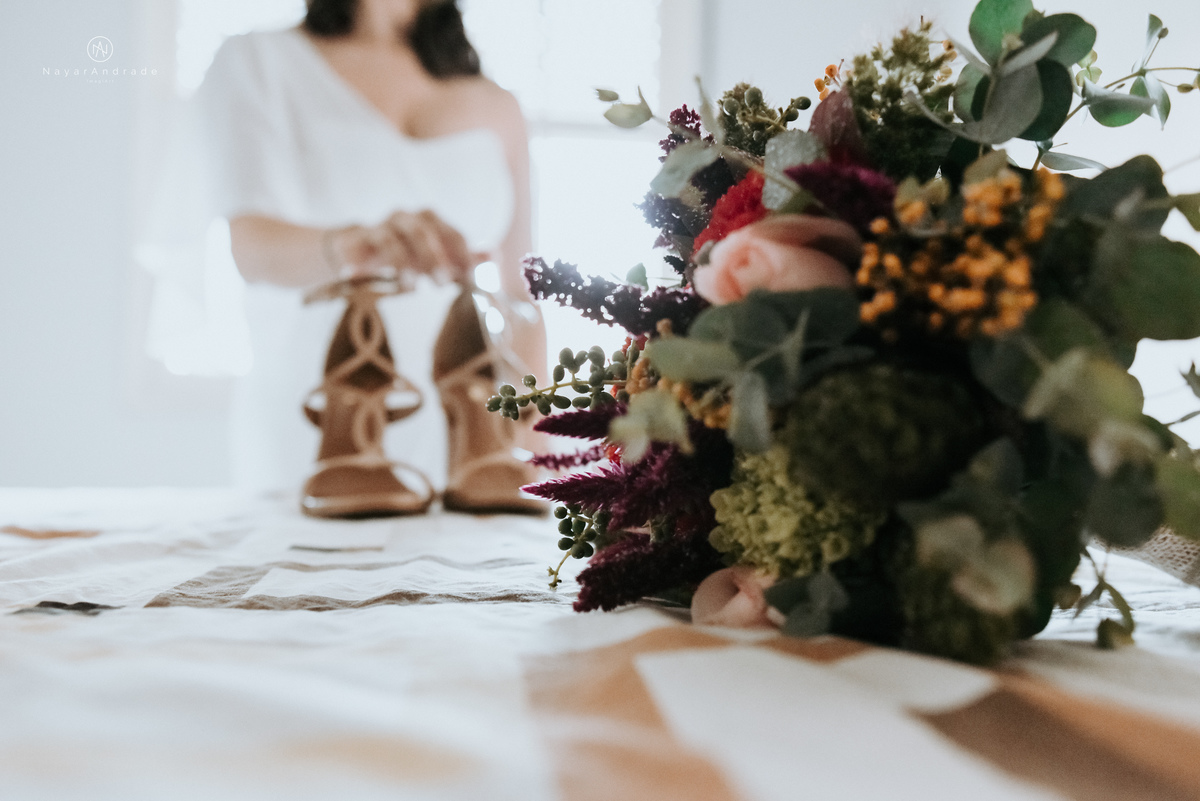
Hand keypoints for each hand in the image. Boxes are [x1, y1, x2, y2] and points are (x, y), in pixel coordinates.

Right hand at [329, 210, 475, 281]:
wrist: (355, 249)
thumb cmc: (403, 253)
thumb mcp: (435, 257)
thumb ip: (463, 258)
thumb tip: (495, 255)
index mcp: (428, 222)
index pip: (451, 233)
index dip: (462, 253)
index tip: (469, 276)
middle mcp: (403, 219)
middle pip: (421, 231)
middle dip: (434, 256)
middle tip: (442, 282)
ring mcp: (376, 227)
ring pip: (390, 238)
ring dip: (401, 262)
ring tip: (410, 287)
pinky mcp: (351, 239)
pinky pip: (354, 247)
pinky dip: (356, 261)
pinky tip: (356, 275)